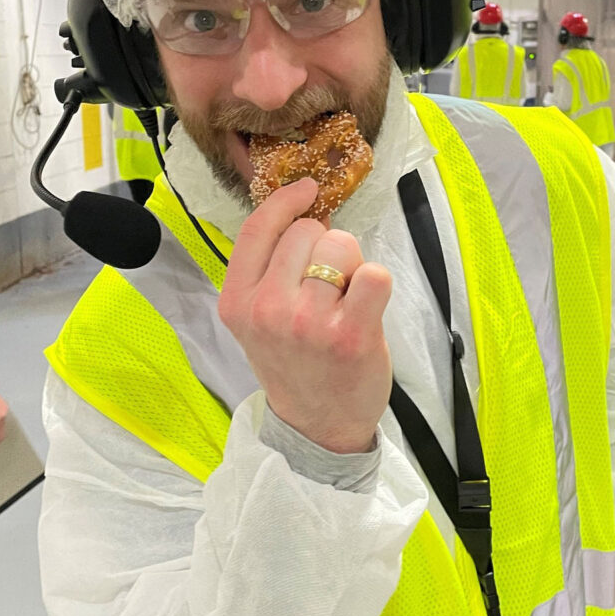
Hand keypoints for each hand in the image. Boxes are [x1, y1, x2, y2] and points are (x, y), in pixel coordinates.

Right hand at [218, 178, 392, 453]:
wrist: (318, 426)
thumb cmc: (294, 363)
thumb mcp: (258, 318)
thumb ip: (268, 268)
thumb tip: (304, 207)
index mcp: (237, 301)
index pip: (258, 227)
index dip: (287, 200)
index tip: (308, 189)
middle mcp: (267, 310)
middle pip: (308, 230)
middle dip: (325, 246)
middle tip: (329, 286)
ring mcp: (308, 323)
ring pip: (341, 245)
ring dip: (352, 265)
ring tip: (346, 300)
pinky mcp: (352, 335)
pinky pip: (374, 273)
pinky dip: (377, 282)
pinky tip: (367, 307)